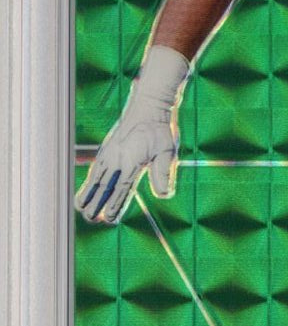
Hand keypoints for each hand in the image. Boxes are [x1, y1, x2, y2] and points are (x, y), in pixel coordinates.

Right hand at [75, 46, 188, 223]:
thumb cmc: (160, 130)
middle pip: (103, 187)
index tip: (109, 219)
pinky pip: (96, 169)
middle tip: (91, 219)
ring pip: (96, 179)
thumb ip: (164, 173)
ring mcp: (110, 153)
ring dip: (88, 195)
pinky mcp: (107, 148)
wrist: (149, 106)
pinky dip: (89, 181)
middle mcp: (117, 159)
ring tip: (81, 210)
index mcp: (132, 162)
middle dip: (96, 204)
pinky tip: (87, 190)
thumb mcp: (167, 151)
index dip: (114, 206)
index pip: (121, 189)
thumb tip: (164, 196)